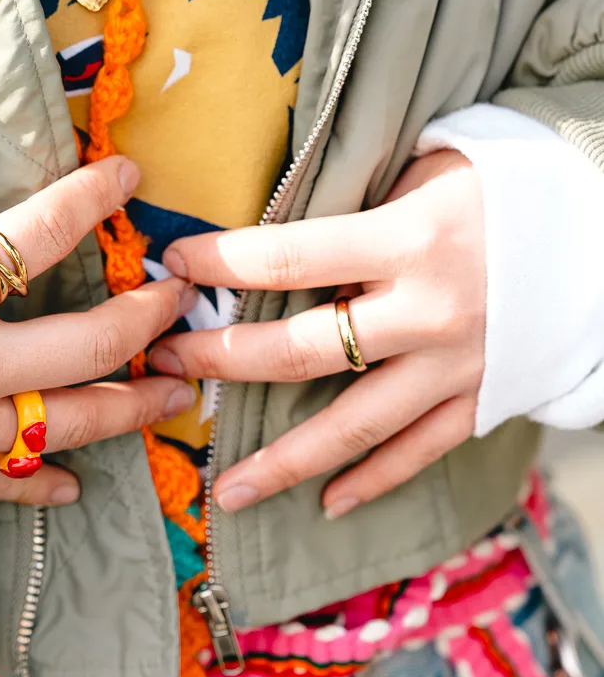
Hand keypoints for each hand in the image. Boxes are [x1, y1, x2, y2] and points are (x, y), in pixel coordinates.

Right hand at [0, 147, 195, 502]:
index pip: (41, 232)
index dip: (94, 198)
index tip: (130, 179)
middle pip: (92, 343)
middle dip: (148, 317)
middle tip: (179, 298)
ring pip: (75, 423)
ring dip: (134, 406)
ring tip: (177, 392)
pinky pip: (10, 486)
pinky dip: (47, 484)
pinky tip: (76, 484)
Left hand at [149, 151, 485, 517]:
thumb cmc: (510, 190)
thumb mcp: (431, 173)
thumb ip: (358, 208)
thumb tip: (274, 238)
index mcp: (408, 241)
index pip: (284, 259)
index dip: (216, 265)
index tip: (172, 266)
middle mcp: (428, 313)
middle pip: (299, 351)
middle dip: (221, 360)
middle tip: (165, 364)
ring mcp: (457, 367)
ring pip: (353, 426)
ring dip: (283, 460)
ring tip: (225, 489)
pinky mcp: (483, 400)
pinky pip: (419, 452)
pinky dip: (374, 480)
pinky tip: (329, 503)